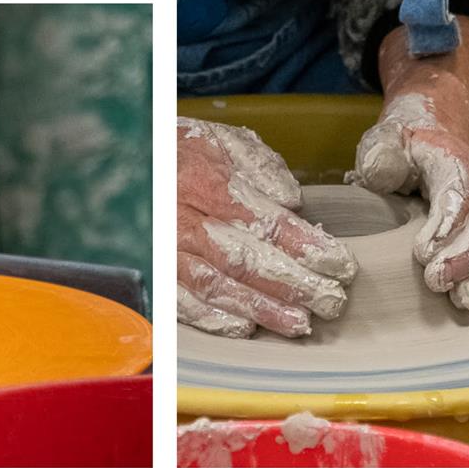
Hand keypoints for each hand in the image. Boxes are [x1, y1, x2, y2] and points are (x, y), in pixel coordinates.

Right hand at [176, 117, 356, 337]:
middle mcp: (184, 219)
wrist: (129, 157)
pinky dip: (214, 319)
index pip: (264, 220)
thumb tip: (291, 199)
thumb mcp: (220, 138)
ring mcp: (166, 250)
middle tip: (331, 301)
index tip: (339, 263)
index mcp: (206, 181)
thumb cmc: (183, 150)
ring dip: (261, 309)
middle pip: (244, 260)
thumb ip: (258, 163)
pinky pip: (182, 302)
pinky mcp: (155, 271)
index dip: (304, 246)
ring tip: (300, 323)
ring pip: (216, 286)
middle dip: (293, 285)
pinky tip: (245, 328)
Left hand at [350, 101, 468, 312]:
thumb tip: (379, 173)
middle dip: (464, 257)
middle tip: (437, 281)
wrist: (433, 145)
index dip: (444, 225)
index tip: (423, 253)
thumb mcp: (387, 140)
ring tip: (460, 298)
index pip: (456, 193)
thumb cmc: (406, 148)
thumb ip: (381, 153)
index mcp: (456, 161)